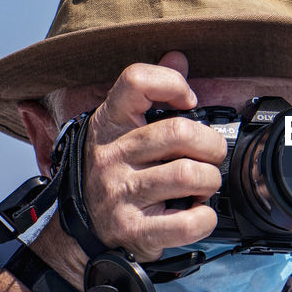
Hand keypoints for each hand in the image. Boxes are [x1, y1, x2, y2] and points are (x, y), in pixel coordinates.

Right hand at [79, 51, 227, 261]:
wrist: (80, 235)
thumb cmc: (111, 176)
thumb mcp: (121, 131)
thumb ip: (151, 93)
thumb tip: (178, 55)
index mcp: (110, 124)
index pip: (136, 81)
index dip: (173, 83)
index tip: (188, 101)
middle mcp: (112, 156)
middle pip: (180, 132)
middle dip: (211, 145)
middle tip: (210, 156)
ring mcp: (122, 194)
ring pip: (190, 175)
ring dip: (210, 181)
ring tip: (202, 185)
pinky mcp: (135, 230)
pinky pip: (189, 222)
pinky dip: (205, 217)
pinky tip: (197, 211)